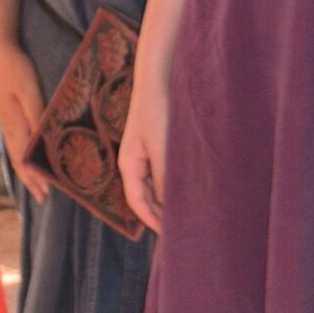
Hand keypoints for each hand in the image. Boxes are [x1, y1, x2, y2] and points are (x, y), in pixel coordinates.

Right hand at [0, 38, 48, 202]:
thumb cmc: (15, 68)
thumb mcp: (28, 89)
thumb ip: (36, 114)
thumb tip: (42, 141)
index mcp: (14, 125)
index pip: (24, 160)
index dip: (34, 179)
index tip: (45, 196)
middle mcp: (9, 128)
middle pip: (20, 161)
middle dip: (32, 180)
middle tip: (44, 198)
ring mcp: (6, 121)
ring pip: (18, 152)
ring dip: (28, 169)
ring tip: (38, 182)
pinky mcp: (8, 113)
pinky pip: (17, 141)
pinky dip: (24, 154)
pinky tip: (30, 153)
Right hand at [119, 75, 169, 233]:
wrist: (158, 77)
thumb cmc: (157, 110)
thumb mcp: (161, 146)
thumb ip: (165, 176)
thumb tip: (169, 204)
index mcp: (129, 164)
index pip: (137, 202)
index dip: (151, 219)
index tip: (168, 234)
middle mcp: (133, 161)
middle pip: (144, 195)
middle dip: (158, 212)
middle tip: (179, 227)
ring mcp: (143, 152)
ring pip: (153, 183)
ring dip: (165, 198)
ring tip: (184, 211)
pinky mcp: (154, 142)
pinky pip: (159, 170)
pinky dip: (169, 182)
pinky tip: (185, 185)